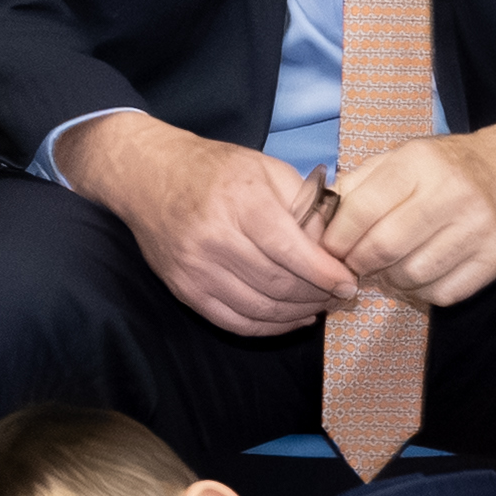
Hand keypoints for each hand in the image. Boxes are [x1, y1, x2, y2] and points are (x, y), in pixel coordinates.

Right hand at [74, 116, 362, 338]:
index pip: (291, 250)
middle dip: (317, 295)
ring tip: (320, 306)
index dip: (325, 273)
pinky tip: (292, 319)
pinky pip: (235, 322)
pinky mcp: (185, 290)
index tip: (349, 282)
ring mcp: (196, 269)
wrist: (147, 178)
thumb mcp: (265, 168)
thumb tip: (336, 245)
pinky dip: (270, 327)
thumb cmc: (215, 170)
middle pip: (278, 283)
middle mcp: (214, 237)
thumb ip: (304, 205)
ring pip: (260, 309)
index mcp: (240, 200)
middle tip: (340, 296)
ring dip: (298, 314)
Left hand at [323, 121, 495, 311]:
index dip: (337, 237)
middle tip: (354, 264)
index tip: (330, 248)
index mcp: (421, 163)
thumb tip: (319, 221)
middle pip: (385, 248)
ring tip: (387, 268)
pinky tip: (419, 273)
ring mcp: (479, 228)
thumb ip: (359, 184)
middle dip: (358, 263)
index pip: (363, 209)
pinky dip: (422, 291)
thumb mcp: (402, 157)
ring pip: (412, 276)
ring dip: (390, 280)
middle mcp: (453, 193)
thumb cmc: (448, 166)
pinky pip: (443, 294)